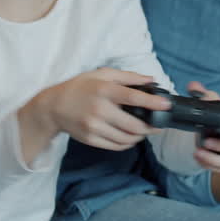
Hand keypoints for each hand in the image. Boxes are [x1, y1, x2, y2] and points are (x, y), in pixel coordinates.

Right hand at [26, 68, 169, 150]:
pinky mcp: (90, 139)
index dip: (152, 102)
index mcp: (104, 90)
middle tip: (157, 125)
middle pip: (134, 125)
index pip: (133, 97)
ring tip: (143, 131)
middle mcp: (99, 109)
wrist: (53, 106)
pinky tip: (129, 137)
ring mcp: (94, 127)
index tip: (166, 105)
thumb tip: (150, 80)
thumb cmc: (80, 87)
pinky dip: (127, 143)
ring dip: (139, 137)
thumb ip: (128, 76)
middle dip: (150, 128)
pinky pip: (115, 146)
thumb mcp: (102, 74)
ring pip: (126, 139)